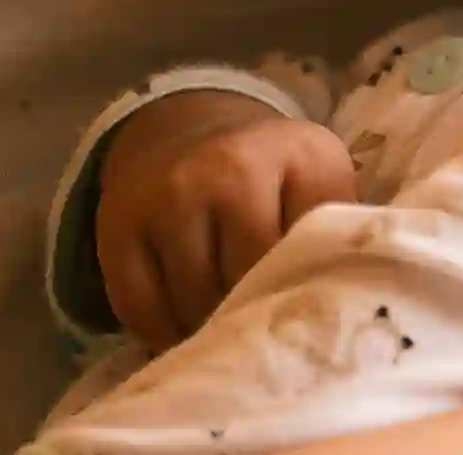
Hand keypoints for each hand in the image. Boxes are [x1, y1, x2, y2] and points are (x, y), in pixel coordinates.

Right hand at [95, 89, 359, 349]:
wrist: (186, 127)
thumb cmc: (272, 173)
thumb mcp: (320, 181)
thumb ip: (337, 232)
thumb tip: (344, 305)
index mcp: (301, 155)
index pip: (309, 251)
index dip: (304, 293)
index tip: (304, 316)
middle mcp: (231, 166)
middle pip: (248, 281)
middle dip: (253, 316)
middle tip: (260, 334)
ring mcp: (170, 193)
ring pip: (193, 302)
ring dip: (206, 331)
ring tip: (223, 333)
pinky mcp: (118, 223)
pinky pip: (139, 307)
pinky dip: (160, 331)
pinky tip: (181, 327)